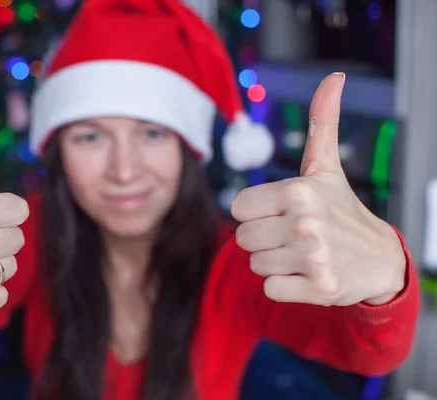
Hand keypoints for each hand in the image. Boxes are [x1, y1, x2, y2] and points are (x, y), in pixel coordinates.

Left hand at [232, 73, 405, 306]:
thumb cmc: (342, 210)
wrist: (380, 259)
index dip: (256, 212)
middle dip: (263, 239)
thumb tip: (334, 77)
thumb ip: (322, 124)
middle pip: (243, 238)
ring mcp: (313, 258)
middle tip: (293, 235)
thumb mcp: (326, 168)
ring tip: (302, 254)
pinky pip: (271, 289)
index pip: (237, 207)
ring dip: (274, 262)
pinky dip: (286, 286)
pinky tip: (308, 274)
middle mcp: (305, 222)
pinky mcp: (319, 289)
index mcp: (298, 190)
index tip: (281, 212)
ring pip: (255, 265)